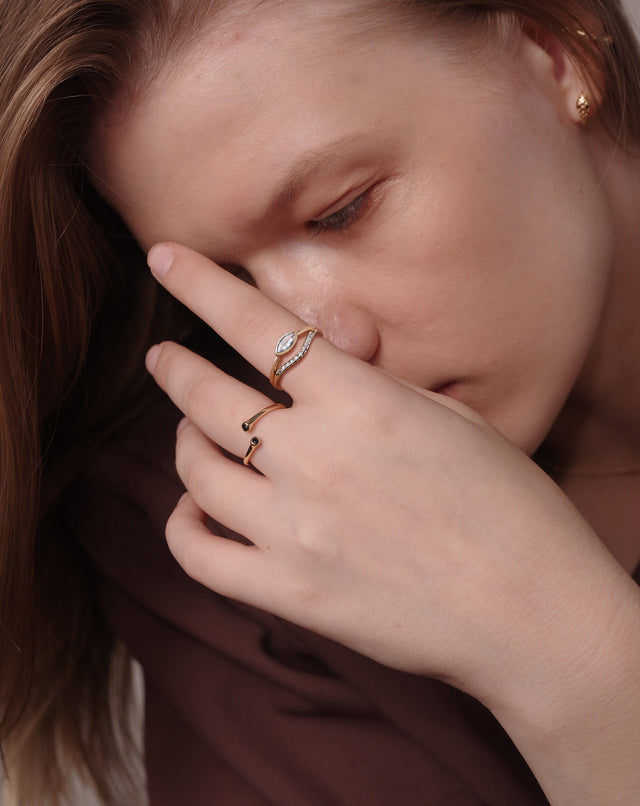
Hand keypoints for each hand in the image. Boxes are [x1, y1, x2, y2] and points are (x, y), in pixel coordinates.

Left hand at [144, 242, 635, 708]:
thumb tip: (328, 335)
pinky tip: (193, 510)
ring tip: (191, 434)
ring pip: (196, 471)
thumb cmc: (507, 505)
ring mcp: (294, 530)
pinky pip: (199, 555)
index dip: (198, 284)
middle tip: (163, 358)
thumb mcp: (450, 418)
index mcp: (360, 402)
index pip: (255, 324)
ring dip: (185, 443)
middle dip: (174, 367)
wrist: (532, 611)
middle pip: (206, 396)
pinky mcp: (289, 592)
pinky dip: (183, 526)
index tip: (164, 258)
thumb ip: (375, 377)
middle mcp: (315, 459)